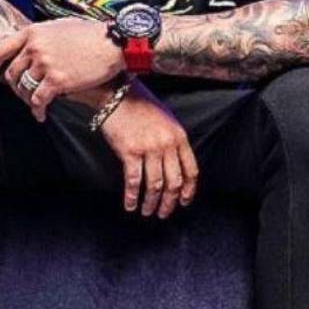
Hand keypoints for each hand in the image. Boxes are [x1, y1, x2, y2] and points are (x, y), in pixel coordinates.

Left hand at [0, 17, 124, 119]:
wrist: (114, 43)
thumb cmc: (92, 34)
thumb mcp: (61, 26)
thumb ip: (42, 35)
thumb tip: (29, 43)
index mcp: (33, 32)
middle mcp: (35, 48)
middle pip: (12, 73)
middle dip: (14, 87)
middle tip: (21, 93)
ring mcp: (45, 64)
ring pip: (23, 88)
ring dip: (26, 99)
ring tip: (34, 104)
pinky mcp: (58, 80)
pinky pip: (38, 100)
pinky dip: (37, 110)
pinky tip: (41, 114)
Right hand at [98, 82, 198, 218]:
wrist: (117, 95)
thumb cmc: (141, 106)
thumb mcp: (167, 121)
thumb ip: (173, 141)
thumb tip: (174, 166)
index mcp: (179, 137)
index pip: (191, 170)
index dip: (188, 190)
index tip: (184, 201)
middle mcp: (167, 144)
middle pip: (174, 182)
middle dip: (170, 202)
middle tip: (163, 213)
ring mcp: (149, 148)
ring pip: (155, 185)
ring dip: (151, 202)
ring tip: (147, 211)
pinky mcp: (130, 151)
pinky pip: (134, 180)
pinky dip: (132, 196)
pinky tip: (130, 204)